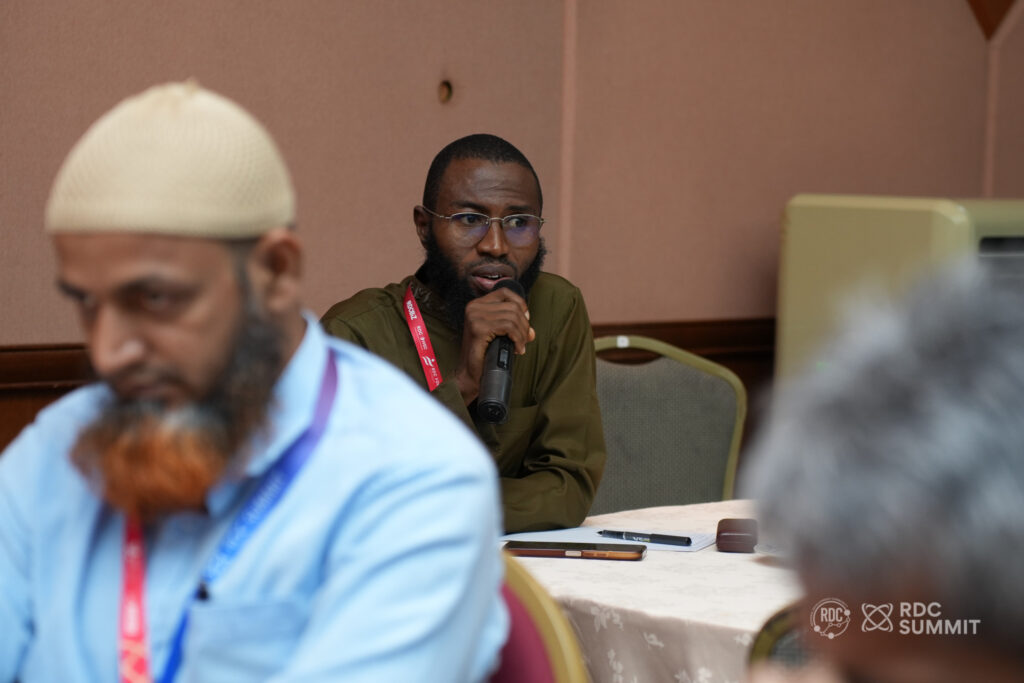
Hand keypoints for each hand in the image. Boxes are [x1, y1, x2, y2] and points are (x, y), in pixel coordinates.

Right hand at [455, 285, 534, 404]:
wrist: (470, 375)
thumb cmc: (484, 355)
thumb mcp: (498, 333)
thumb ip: (513, 325)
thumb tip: (531, 330)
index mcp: (477, 305)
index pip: (505, 292)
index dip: (521, 304)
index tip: (526, 320)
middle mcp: (474, 307)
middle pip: (513, 306)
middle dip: (524, 325)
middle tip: (524, 340)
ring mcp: (475, 317)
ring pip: (513, 317)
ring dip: (522, 334)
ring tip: (520, 346)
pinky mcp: (479, 328)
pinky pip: (509, 327)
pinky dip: (518, 338)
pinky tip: (517, 349)